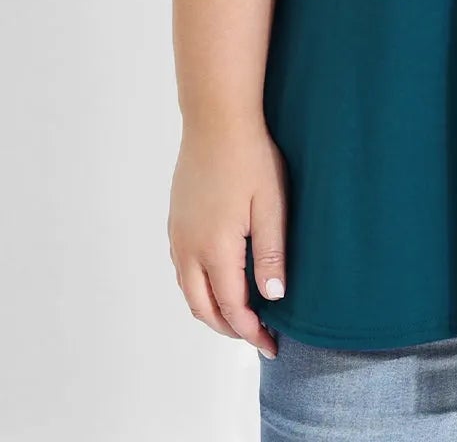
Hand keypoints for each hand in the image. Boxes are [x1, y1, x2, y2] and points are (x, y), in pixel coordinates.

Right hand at [167, 115, 289, 359]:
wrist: (216, 118)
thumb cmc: (250, 158)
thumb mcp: (271, 205)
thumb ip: (271, 254)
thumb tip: (274, 298)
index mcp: (215, 248)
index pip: (231, 307)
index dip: (251, 331)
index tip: (271, 344)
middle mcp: (189, 247)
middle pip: (202, 307)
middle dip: (228, 328)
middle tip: (256, 335)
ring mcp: (178, 233)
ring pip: (188, 289)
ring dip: (211, 308)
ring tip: (239, 314)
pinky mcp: (175, 219)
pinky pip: (182, 267)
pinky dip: (198, 286)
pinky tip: (218, 279)